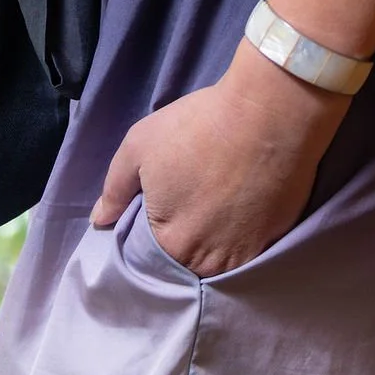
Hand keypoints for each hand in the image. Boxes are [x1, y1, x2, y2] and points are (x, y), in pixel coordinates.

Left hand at [90, 39, 350, 275]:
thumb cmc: (199, 125)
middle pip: (187, 261)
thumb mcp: (140, 144)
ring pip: (219, 263)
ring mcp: (245, 255)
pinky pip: (249, 253)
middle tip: (192, 203)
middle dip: (185, 240)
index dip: (154, 230)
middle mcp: (207, 261)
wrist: (270, 111)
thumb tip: (100, 221)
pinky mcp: (274, 241)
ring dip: (214, 244)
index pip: (151, 255)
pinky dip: (242, 238)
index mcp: (170, 242)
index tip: (163, 206)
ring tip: (217, 209)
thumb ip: (114, 188)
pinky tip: (242, 211)